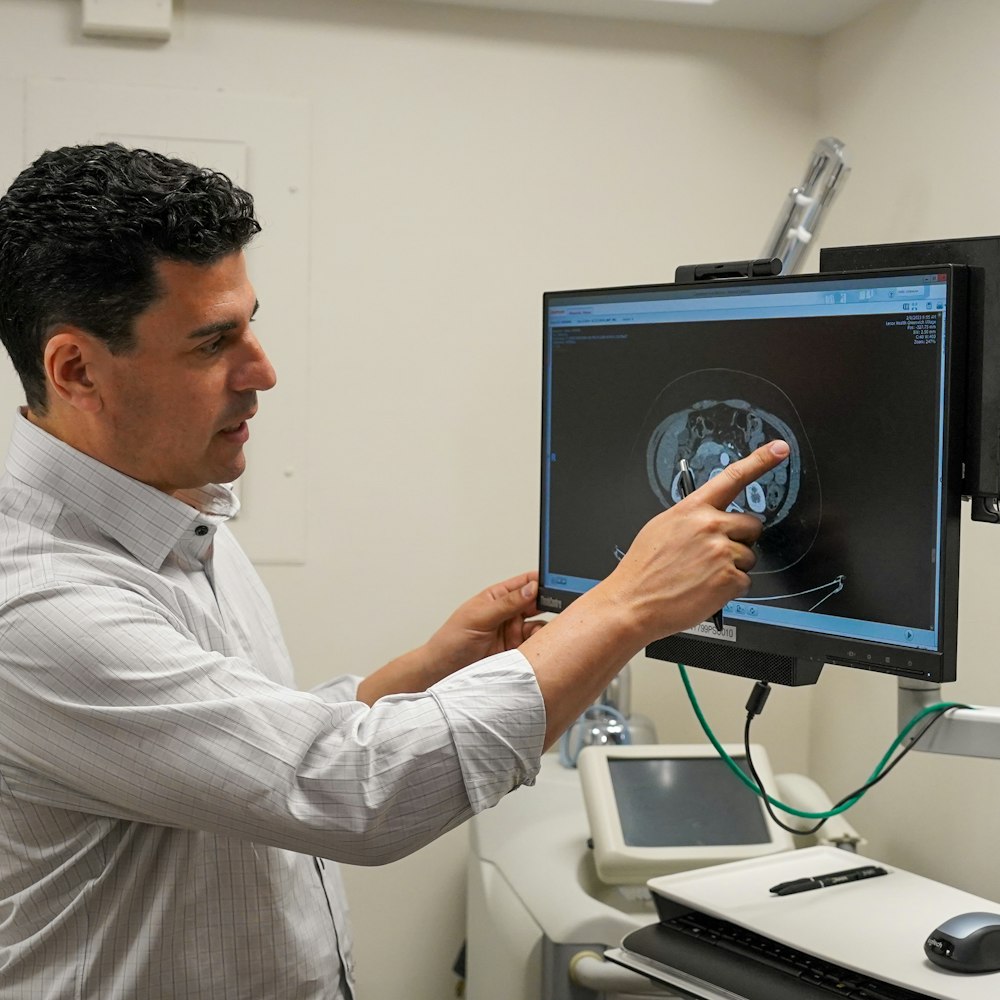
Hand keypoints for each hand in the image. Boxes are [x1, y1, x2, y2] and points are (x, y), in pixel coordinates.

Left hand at [357, 572, 544, 704]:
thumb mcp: (478, 617)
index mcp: (498, 598)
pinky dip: (544, 646)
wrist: (441, 672)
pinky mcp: (517, 653)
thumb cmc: (450, 640)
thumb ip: (506, 603)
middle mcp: (509, 614)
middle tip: (565, 606)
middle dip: (553, 603)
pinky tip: (545, 646)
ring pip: (542, 626)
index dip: (543, 580)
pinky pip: (537, 646)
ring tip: (555, 629)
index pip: (527, 583)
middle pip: (540, 603)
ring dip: (550, 627)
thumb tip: (531, 588)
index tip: (559, 582)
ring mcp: (514, 634)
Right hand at [604, 440, 789, 645]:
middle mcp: (710, 526)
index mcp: (692, 509)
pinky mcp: (730, 579)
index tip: (779, 449)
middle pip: (751, 526)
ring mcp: (722, 552)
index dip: (760, 461)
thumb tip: (709, 518)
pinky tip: (706, 589)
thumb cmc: (643, 570)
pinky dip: (729, 589)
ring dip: (733, 567)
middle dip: (740, 540)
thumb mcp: (661, 528)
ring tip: (703, 576)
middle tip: (715, 555)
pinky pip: (745, 581)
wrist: (633, 603)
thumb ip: (690, 518)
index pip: (732, 477)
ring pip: (749, 556)